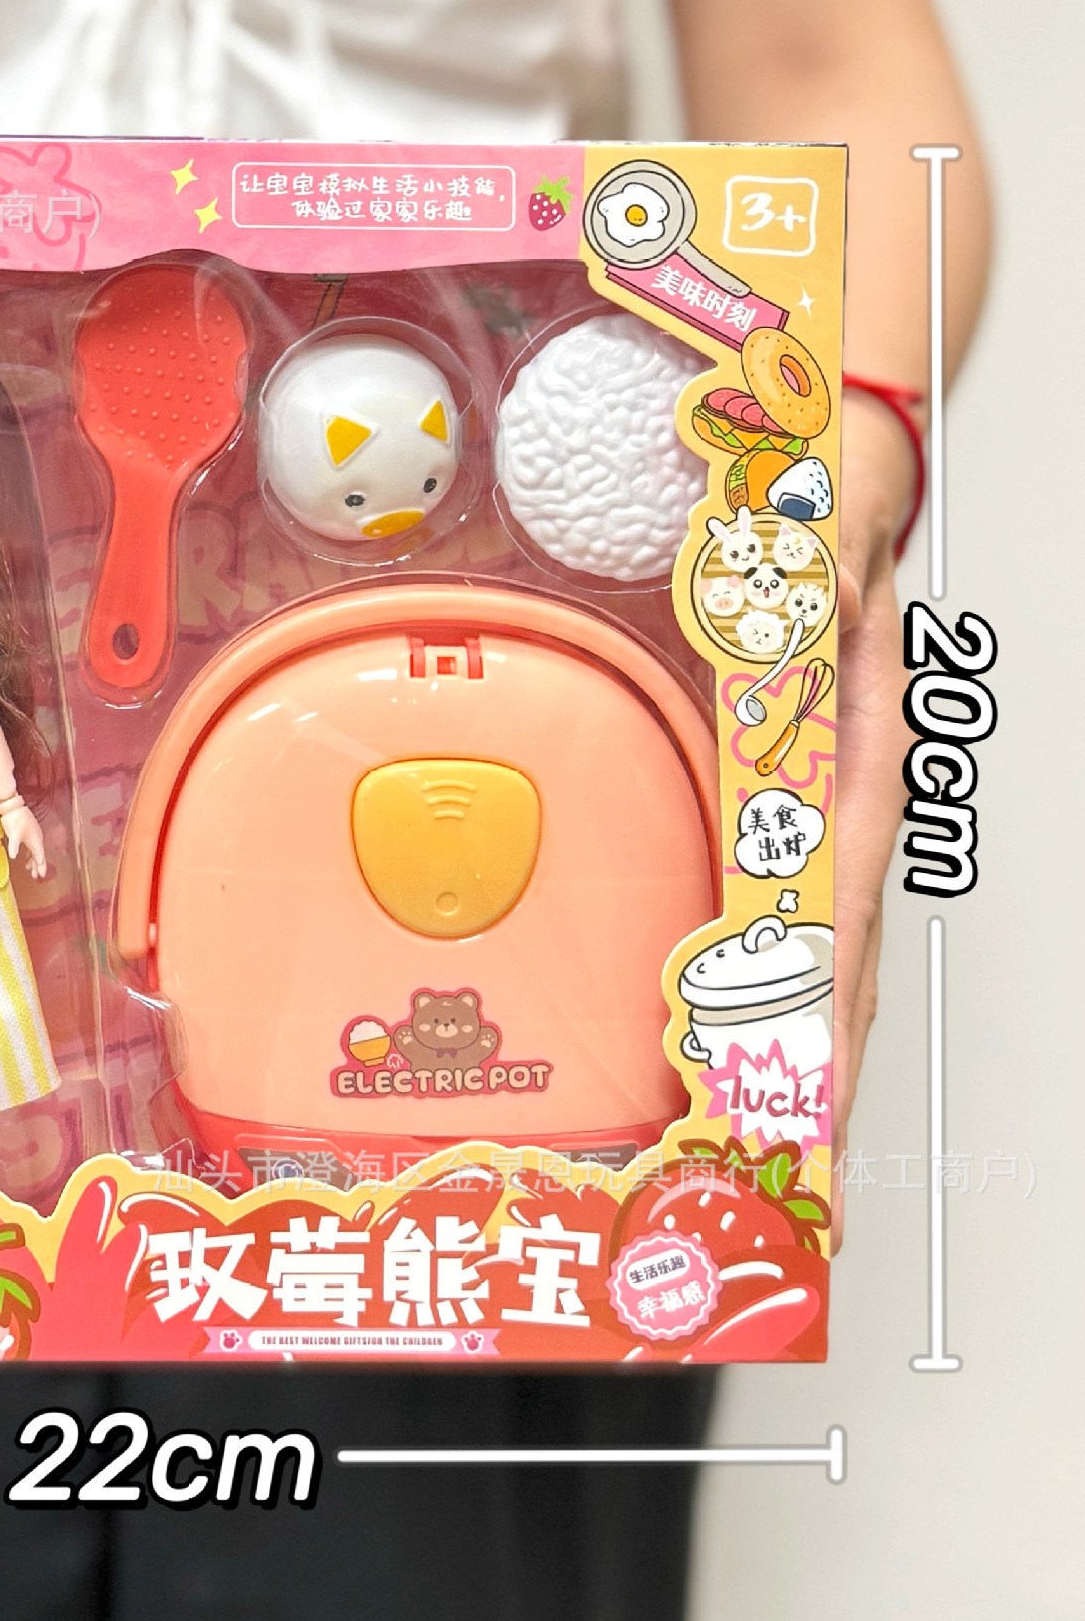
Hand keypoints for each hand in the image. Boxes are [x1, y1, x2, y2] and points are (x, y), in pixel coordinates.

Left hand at [2, 804, 48, 878]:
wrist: (13, 806)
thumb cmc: (15, 819)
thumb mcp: (13, 834)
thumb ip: (14, 846)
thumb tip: (13, 857)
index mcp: (36, 840)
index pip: (40, 856)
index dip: (41, 866)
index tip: (41, 875)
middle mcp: (37, 839)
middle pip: (39, 855)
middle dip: (38, 866)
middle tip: (36, 876)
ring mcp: (33, 836)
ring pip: (35, 851)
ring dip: (33, 861)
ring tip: (30, 870)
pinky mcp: (28, 833)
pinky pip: (32, 847)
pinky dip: (30, 854)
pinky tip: (26, 858)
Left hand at [825, 393, 917, 1244]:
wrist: (846, 469)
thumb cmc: (829, 511)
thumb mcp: (819, 545)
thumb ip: (814, 596)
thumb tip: (809, 631)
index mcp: (852, 744)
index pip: (838, 895)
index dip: (822, 995)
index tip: (809, 1080)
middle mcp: (848, 783)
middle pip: (838, 941)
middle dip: (820, 1053)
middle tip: (798, 1151)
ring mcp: (831, 792)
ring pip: (825, 931)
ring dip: (807, 1028)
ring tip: (790, 1121)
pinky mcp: (805, 787)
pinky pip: (798, 892)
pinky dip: (788, 965)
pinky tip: (768, 1014)